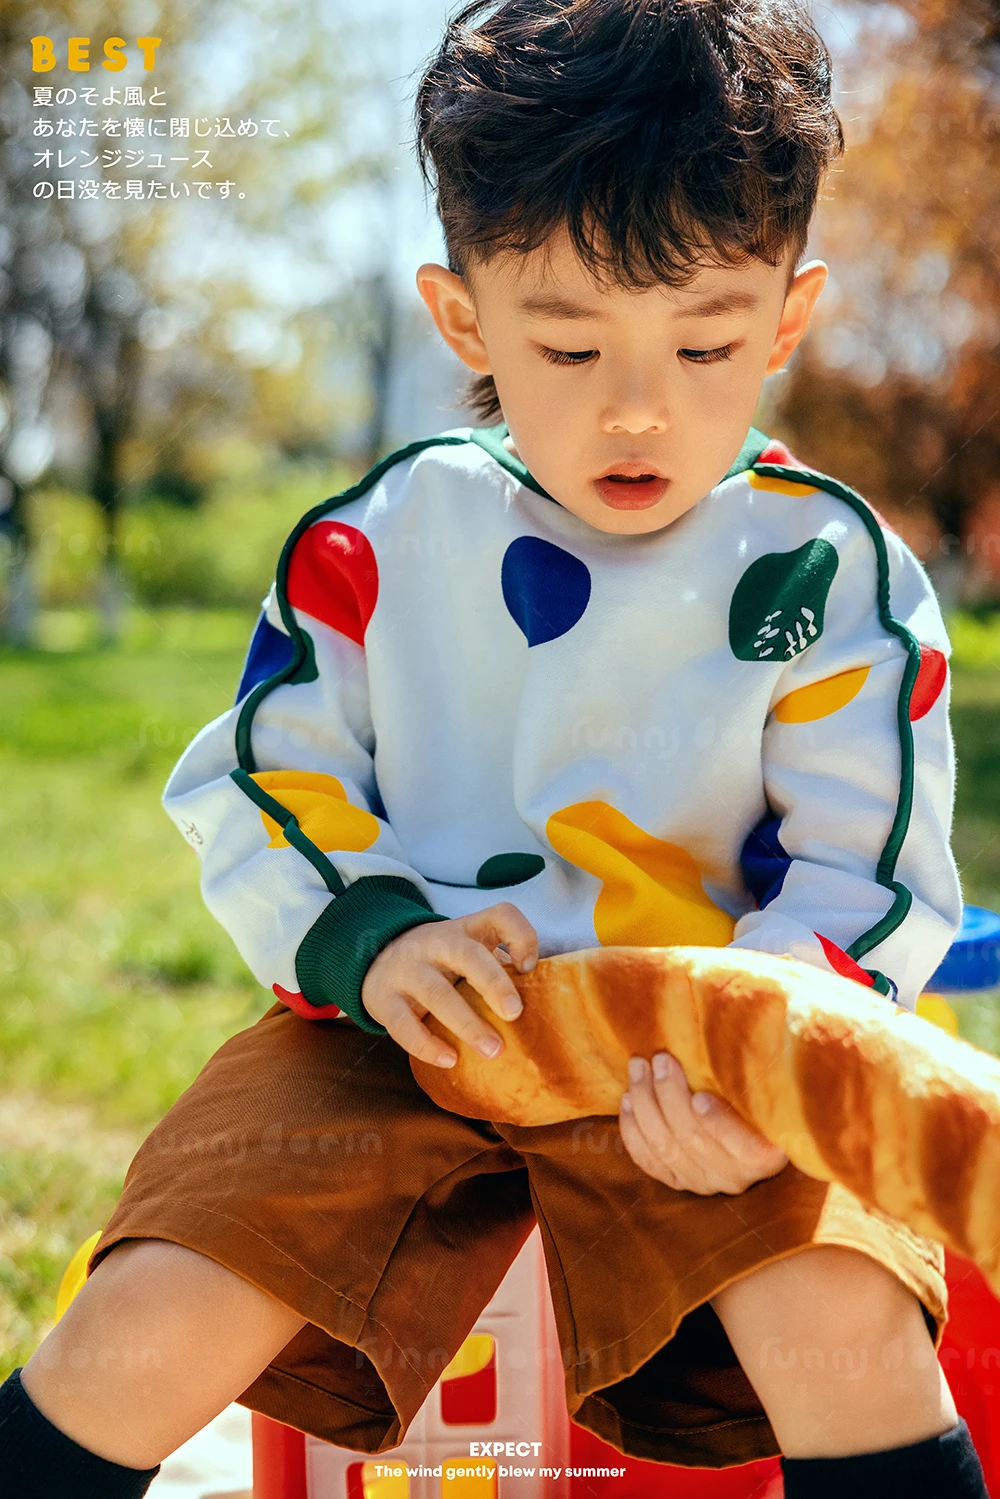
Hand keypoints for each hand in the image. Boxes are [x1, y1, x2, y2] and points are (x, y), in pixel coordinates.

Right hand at [361, 902, 537, 1068]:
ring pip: (436, 993)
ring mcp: (407, 970)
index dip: (521, 936)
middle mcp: (436, 944)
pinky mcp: (385, 999)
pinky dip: (426, 1045)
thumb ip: (497, 966)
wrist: (374, 958)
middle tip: (515, 1013)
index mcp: (464, 930)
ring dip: (467, 1023)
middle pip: (466, 954)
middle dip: (493, 982)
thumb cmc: (439, 962)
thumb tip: (540, 1004)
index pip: (499, 915)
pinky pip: (403, 1024)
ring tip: (493, 1050)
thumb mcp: (466, 949)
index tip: (529, 967)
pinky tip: (450, 1060)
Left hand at [618, 1051, 788, 1194]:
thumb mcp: (769, 1087)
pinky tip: (626, 1102)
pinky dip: (633, 1131)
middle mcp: (735, 1176)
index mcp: (766, 1155)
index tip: (700, 1097)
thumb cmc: (760, 1095)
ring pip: (665, 1147)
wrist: (746, 1127)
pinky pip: (648, 1160)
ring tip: (638, 1069)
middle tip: (661, 1059)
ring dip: (645, 1104)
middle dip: (670, 1095)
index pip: (744, 1146)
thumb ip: (758, 1073)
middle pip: (693, 1139)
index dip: (719, 1124)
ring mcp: (703, 1182)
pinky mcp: (677, 1180)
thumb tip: (764, 1025)